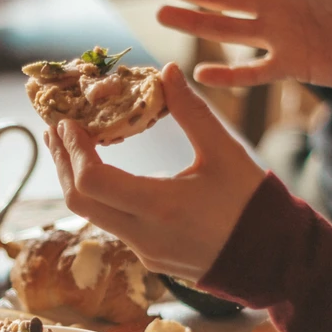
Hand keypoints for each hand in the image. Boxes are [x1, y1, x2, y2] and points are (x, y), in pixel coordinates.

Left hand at [45, 63, 265, 281]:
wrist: (274, 261)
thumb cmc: (253, 204)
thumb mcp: (225, 152)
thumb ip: (192, 111)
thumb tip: (167, 70)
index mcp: (160, 207)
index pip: (93, 180)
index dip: (72, 150)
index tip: (67, 123)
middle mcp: (143, 236)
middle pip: (80, 201)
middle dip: (63, 163)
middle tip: (56, 131)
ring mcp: (144, 252)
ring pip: (93, 216)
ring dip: (78, 180)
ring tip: (73, 147)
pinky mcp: (149, 259)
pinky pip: (113, 226)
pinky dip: (100, 197)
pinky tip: (105, 174)